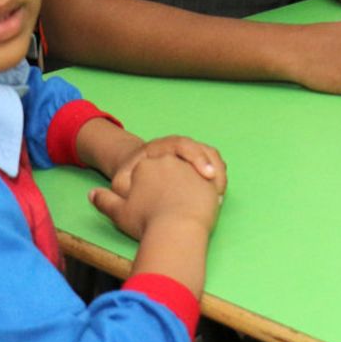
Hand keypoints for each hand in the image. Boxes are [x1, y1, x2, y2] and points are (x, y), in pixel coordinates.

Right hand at [89, 154, 220, 242]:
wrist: (177, 230)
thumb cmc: (147, 222)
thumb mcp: (118, 213)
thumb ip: (104, 201)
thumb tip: (91, 193)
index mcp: (145, 164)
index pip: (146, 171)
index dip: (148, 189)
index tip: (153, 207)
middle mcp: (168, 159)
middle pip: (168, 169)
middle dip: (170, 185)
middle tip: (173, 209)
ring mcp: (190, 166)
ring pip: (190, 171)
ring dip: (193, 184)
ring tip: (193, 205)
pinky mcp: (209, 175)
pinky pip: (212, 176)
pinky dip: (212, 186)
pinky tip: (213, 200)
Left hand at [110, 135, 225, 199]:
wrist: (137, 177)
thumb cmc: (130, 182)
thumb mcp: (121, 184)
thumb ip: (123, 187)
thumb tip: (133, 188)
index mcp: (158, 147)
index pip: (182, 144)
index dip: (197, 158)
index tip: (207, 176)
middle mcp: (177, 148)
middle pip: (203, 149)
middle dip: (214, 168)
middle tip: (218, 192)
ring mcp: (190, 154)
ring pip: (212, 156)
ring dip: (219, 175)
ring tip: (218, 196)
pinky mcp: (199, 164)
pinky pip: (216, 166)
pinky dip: (219, 180)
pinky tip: (217, 196)